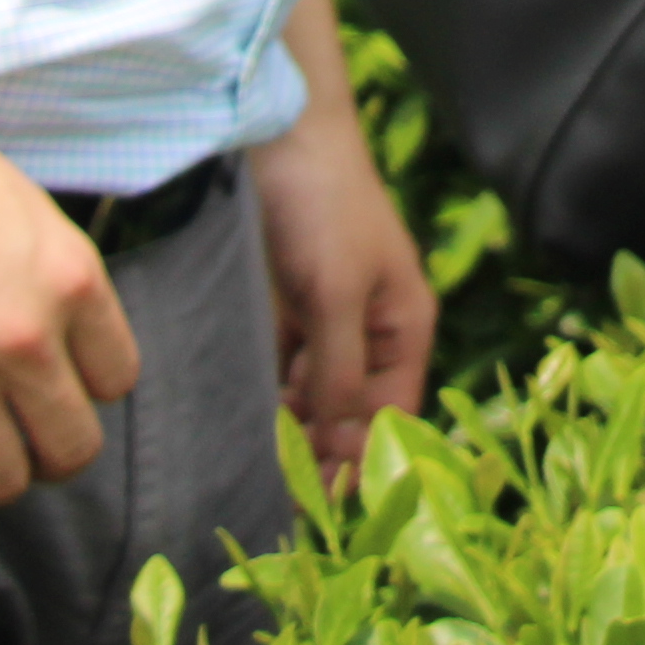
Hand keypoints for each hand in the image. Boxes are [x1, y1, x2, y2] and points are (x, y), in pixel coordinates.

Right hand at [0, 72, 137, 511]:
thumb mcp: (23, 207)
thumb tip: (71, 349)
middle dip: (49, 449)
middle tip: (17, 432)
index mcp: (70, 277)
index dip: (84, 388)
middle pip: (70, 448)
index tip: (54, 380)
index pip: (116, 382)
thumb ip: (54, 279)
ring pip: (3, 482)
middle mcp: (24, 334)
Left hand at [245, 102, 433, 490]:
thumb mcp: (336, 294)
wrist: (280, 132)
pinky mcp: (287, 306)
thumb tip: (340, 445)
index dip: (363, 466)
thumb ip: (339, 371)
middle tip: (280, 505)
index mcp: (404, 327)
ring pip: (314, 396)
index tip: (323, 512)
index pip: (391, 418)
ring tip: (257, 474)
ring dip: (292, 431)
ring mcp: (328, 319)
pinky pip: (281, 368)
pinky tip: (239, 423)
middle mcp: (371, 331)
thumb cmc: (324, 205)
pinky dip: (267, 396)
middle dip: (324, 456)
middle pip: (354, 414)